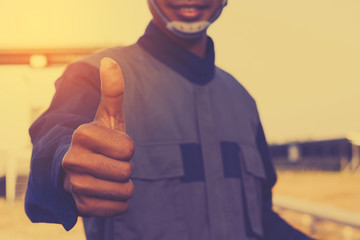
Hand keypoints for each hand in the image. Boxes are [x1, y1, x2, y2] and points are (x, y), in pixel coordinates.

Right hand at [62, 57, 134, 216]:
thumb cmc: (100, 139)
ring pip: (124, 191)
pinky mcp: (81, 207)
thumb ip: (112, 91)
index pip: (128, 148)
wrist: (82, 167)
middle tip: (111, 162)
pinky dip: (120, 201)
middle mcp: (72, 160)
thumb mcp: (108, 115)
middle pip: (126, 171)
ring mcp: (74, 186)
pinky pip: (119, 208)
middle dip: (126, 167)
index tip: (113, 145)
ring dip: (123, 184)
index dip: (127, 147)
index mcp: (81, 134)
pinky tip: (106, 191)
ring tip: (108, 176)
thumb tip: (110, 61)